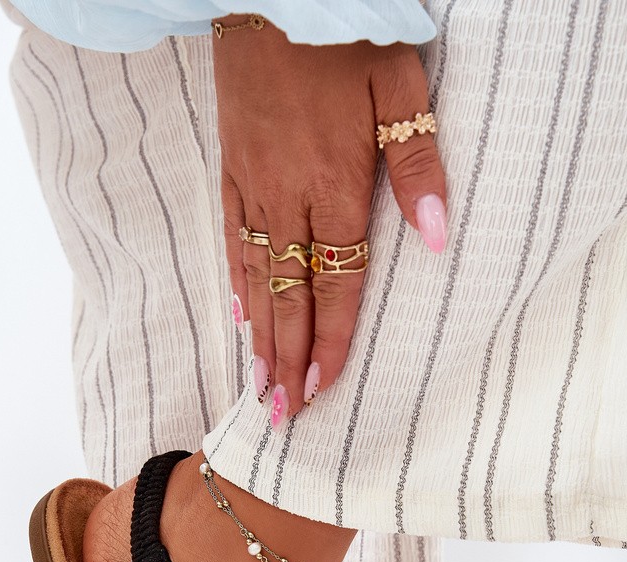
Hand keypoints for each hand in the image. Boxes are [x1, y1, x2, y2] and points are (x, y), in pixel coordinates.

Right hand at [213, 17, 446, 422]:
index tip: (320, 390)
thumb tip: (437, 237)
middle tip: (280, 414)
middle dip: (286, 359)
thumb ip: (416, 164)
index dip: (328, 341)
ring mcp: (254, 185)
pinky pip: (232, 238)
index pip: (335, 283)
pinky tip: (240, 314)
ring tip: (258, 384)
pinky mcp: (232, 167)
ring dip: (258, 336)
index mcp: (334, 185)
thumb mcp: (399, 85)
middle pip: (287, 296)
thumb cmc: (344, 32)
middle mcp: (287, 198)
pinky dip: (237, 282)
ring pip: (255, 277)